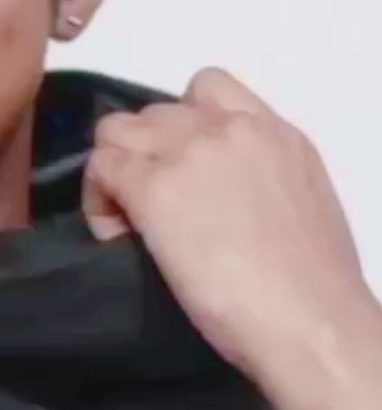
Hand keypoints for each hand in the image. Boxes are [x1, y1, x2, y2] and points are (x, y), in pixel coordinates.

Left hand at [81, 67, 374, 387]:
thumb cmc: (311, 285)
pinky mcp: (152, 186)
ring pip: (115, 132)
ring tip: (127, 219)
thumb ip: (258, 177)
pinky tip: (117, 237)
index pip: (206, 87)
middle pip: (152, 114)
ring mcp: (186, 152)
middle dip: (143, 153)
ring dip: (114, 170)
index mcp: (273, 132)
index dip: (177, 125)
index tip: (177, 165)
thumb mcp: (299, 202)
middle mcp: (227, 129)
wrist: (309, 321)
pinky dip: (98, 202)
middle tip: (147, 204)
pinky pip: (100, 169)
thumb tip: (220, 193)